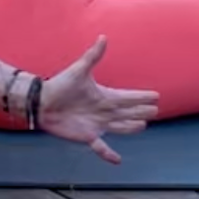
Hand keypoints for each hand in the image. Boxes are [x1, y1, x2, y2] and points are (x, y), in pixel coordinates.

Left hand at [35, 37, 159, 163]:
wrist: (42, 102)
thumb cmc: (60, 85)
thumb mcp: (79, 70)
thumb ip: (93, 55)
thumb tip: (103, 37)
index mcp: (104, 96)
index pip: (128, 97)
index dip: (141, 96)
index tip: (156, 95)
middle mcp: (104, 111)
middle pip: (128, 112)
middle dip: (142, 111)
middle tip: (156, 110)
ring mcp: (97, 124)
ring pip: (120, 127)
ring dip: (131, 128)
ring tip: (144, 126)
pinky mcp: (87, 136)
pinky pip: (101, 147)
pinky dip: (108, 154)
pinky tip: (118, 161)